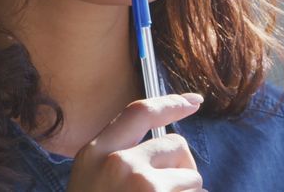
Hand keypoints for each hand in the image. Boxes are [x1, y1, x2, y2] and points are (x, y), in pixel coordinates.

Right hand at [65, 93, 206, 191]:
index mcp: (95, 154)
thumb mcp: (91, 183)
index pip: (138, 112)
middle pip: (176, 145)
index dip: (170, 103)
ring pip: (193, 178)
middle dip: (182, 168)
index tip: (193, 101)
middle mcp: (119, 163)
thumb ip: (118, 161)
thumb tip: (167, 150)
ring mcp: (144, 187)